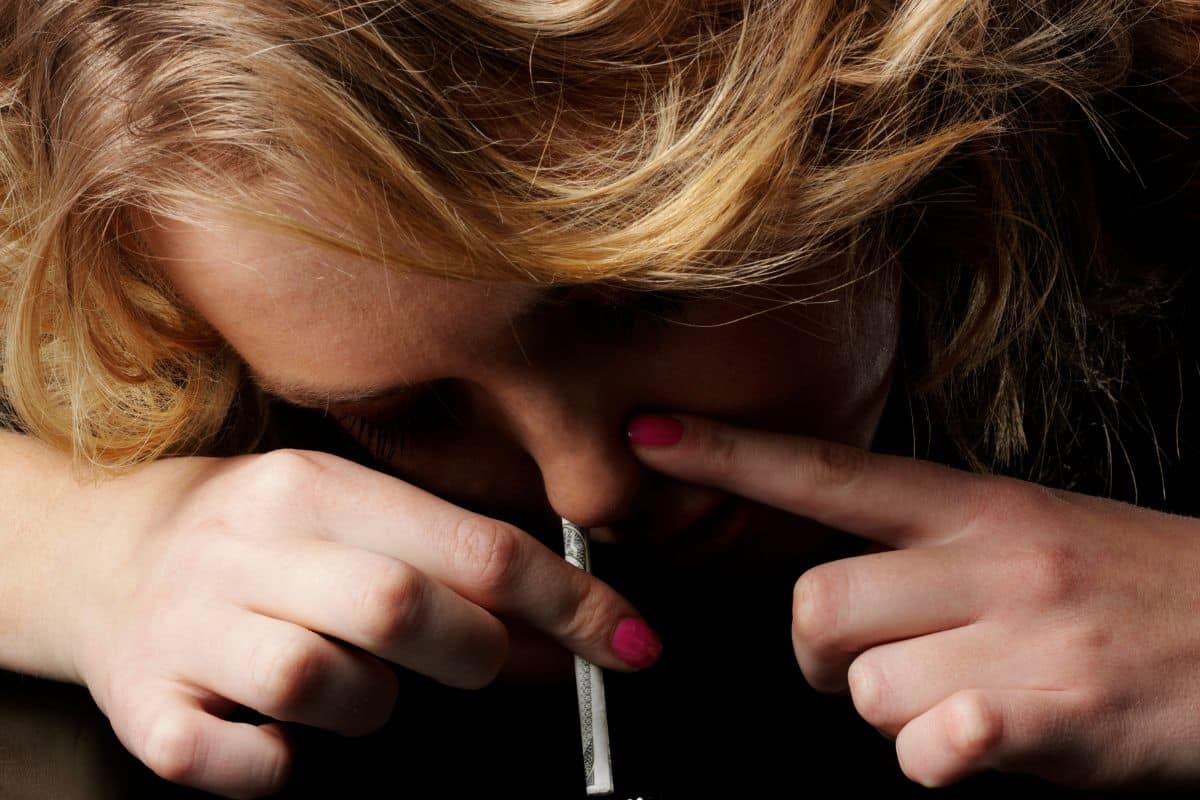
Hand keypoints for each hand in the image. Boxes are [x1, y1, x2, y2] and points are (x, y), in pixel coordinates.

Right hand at [67, 449, 656, 798]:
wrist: (100, 554)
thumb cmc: (260, 539)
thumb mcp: (352, 516)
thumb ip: (451, 561)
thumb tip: (573, 629)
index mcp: (315, 484)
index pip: (473, 545)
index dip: (569, 603)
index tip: (632, 644)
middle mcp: (247, 545)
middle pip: (405, 609)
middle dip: (475, 655)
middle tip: (475, 662)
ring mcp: (188, 626)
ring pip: (327, 686)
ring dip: (372, 708)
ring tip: (353, 684)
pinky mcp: (145, 707)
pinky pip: (242, 763)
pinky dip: (281, 765)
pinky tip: (276, 731)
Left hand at [628, 412, 1199, 788]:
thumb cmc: (1147, 593)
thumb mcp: (1039, 539)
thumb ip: (934, 559)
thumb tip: (843, 611)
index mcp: (978, 507)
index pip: (828, 472)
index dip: (730, 454)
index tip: (647, 434)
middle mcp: (990, 559)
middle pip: (816, 606)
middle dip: (820, 658)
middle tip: (868, 672)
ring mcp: (1022, 636)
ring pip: (864, 691)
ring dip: (895, 719)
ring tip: (967, 707)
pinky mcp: (1056, 713)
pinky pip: (933, 743)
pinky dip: (937, 758)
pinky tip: (983, 743)